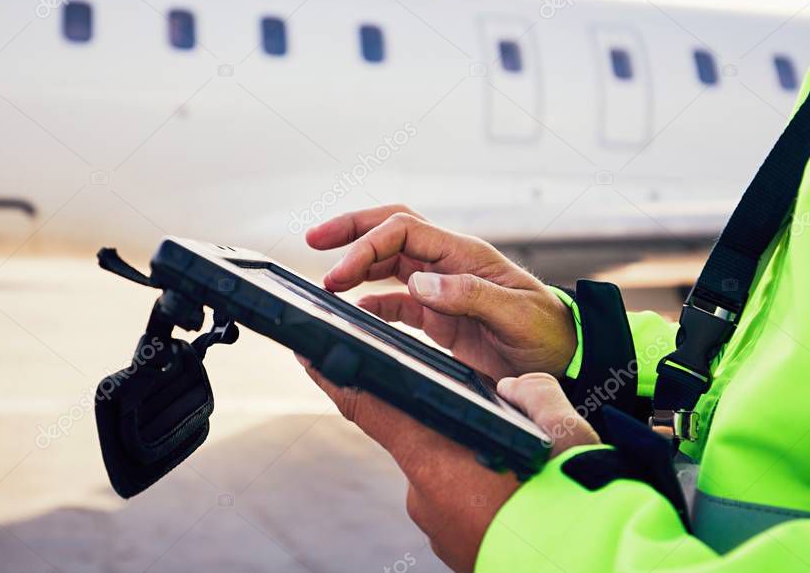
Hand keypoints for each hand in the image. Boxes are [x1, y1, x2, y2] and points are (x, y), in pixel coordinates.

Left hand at [300, 360, 598, 571]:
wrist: (597, 566)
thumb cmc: (578, 504)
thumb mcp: (563, 431)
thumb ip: (532, 395)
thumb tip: (516, 388)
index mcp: (438, 460)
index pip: (371, 408)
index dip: (337, 378)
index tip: (309, 355)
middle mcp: (425, 496)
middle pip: (420, 441)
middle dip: (448, 429)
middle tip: (498, 435)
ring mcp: (438, 529)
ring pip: (445, 476)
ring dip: (471, 467)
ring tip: (522, 476)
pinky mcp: (455, 551)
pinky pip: (458, 508)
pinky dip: (479, 498)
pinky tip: (517, 501)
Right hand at [306, 204, 576, 379]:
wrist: (569, 361)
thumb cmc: (550, 334)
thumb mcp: (516, 315)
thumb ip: (470, 295)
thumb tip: (419, 282)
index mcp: (465, 254)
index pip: (404, 231)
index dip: (367, 244)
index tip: (339, 273)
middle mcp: (449, 263)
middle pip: (391, 230)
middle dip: (352, 230)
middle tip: (314, 240)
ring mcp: (442, 287)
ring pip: (389, 262)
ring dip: (357, 266)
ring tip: (327, 282)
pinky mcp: (439, 315)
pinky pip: (397, 300)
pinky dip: (372, 302)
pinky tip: (356, 312)